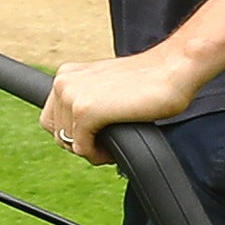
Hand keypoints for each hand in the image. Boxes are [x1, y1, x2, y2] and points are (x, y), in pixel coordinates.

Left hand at [41, 45, 204, 163]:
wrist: (173, 69)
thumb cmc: (149, 80)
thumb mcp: (106, 86)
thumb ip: (87, 100)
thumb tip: (76, 132)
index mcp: (66, 74)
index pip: (51, 119)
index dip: (73, 134)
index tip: (95, 136)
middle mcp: (63, 82)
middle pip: (57, 134)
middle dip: (81, 144)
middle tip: (106, 143)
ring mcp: (72, 96)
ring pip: (69, 144)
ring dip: (92, 150)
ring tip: (114, 142)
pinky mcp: (86, 112)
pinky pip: (82, 149)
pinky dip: (99, 155)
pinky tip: (114, 147)